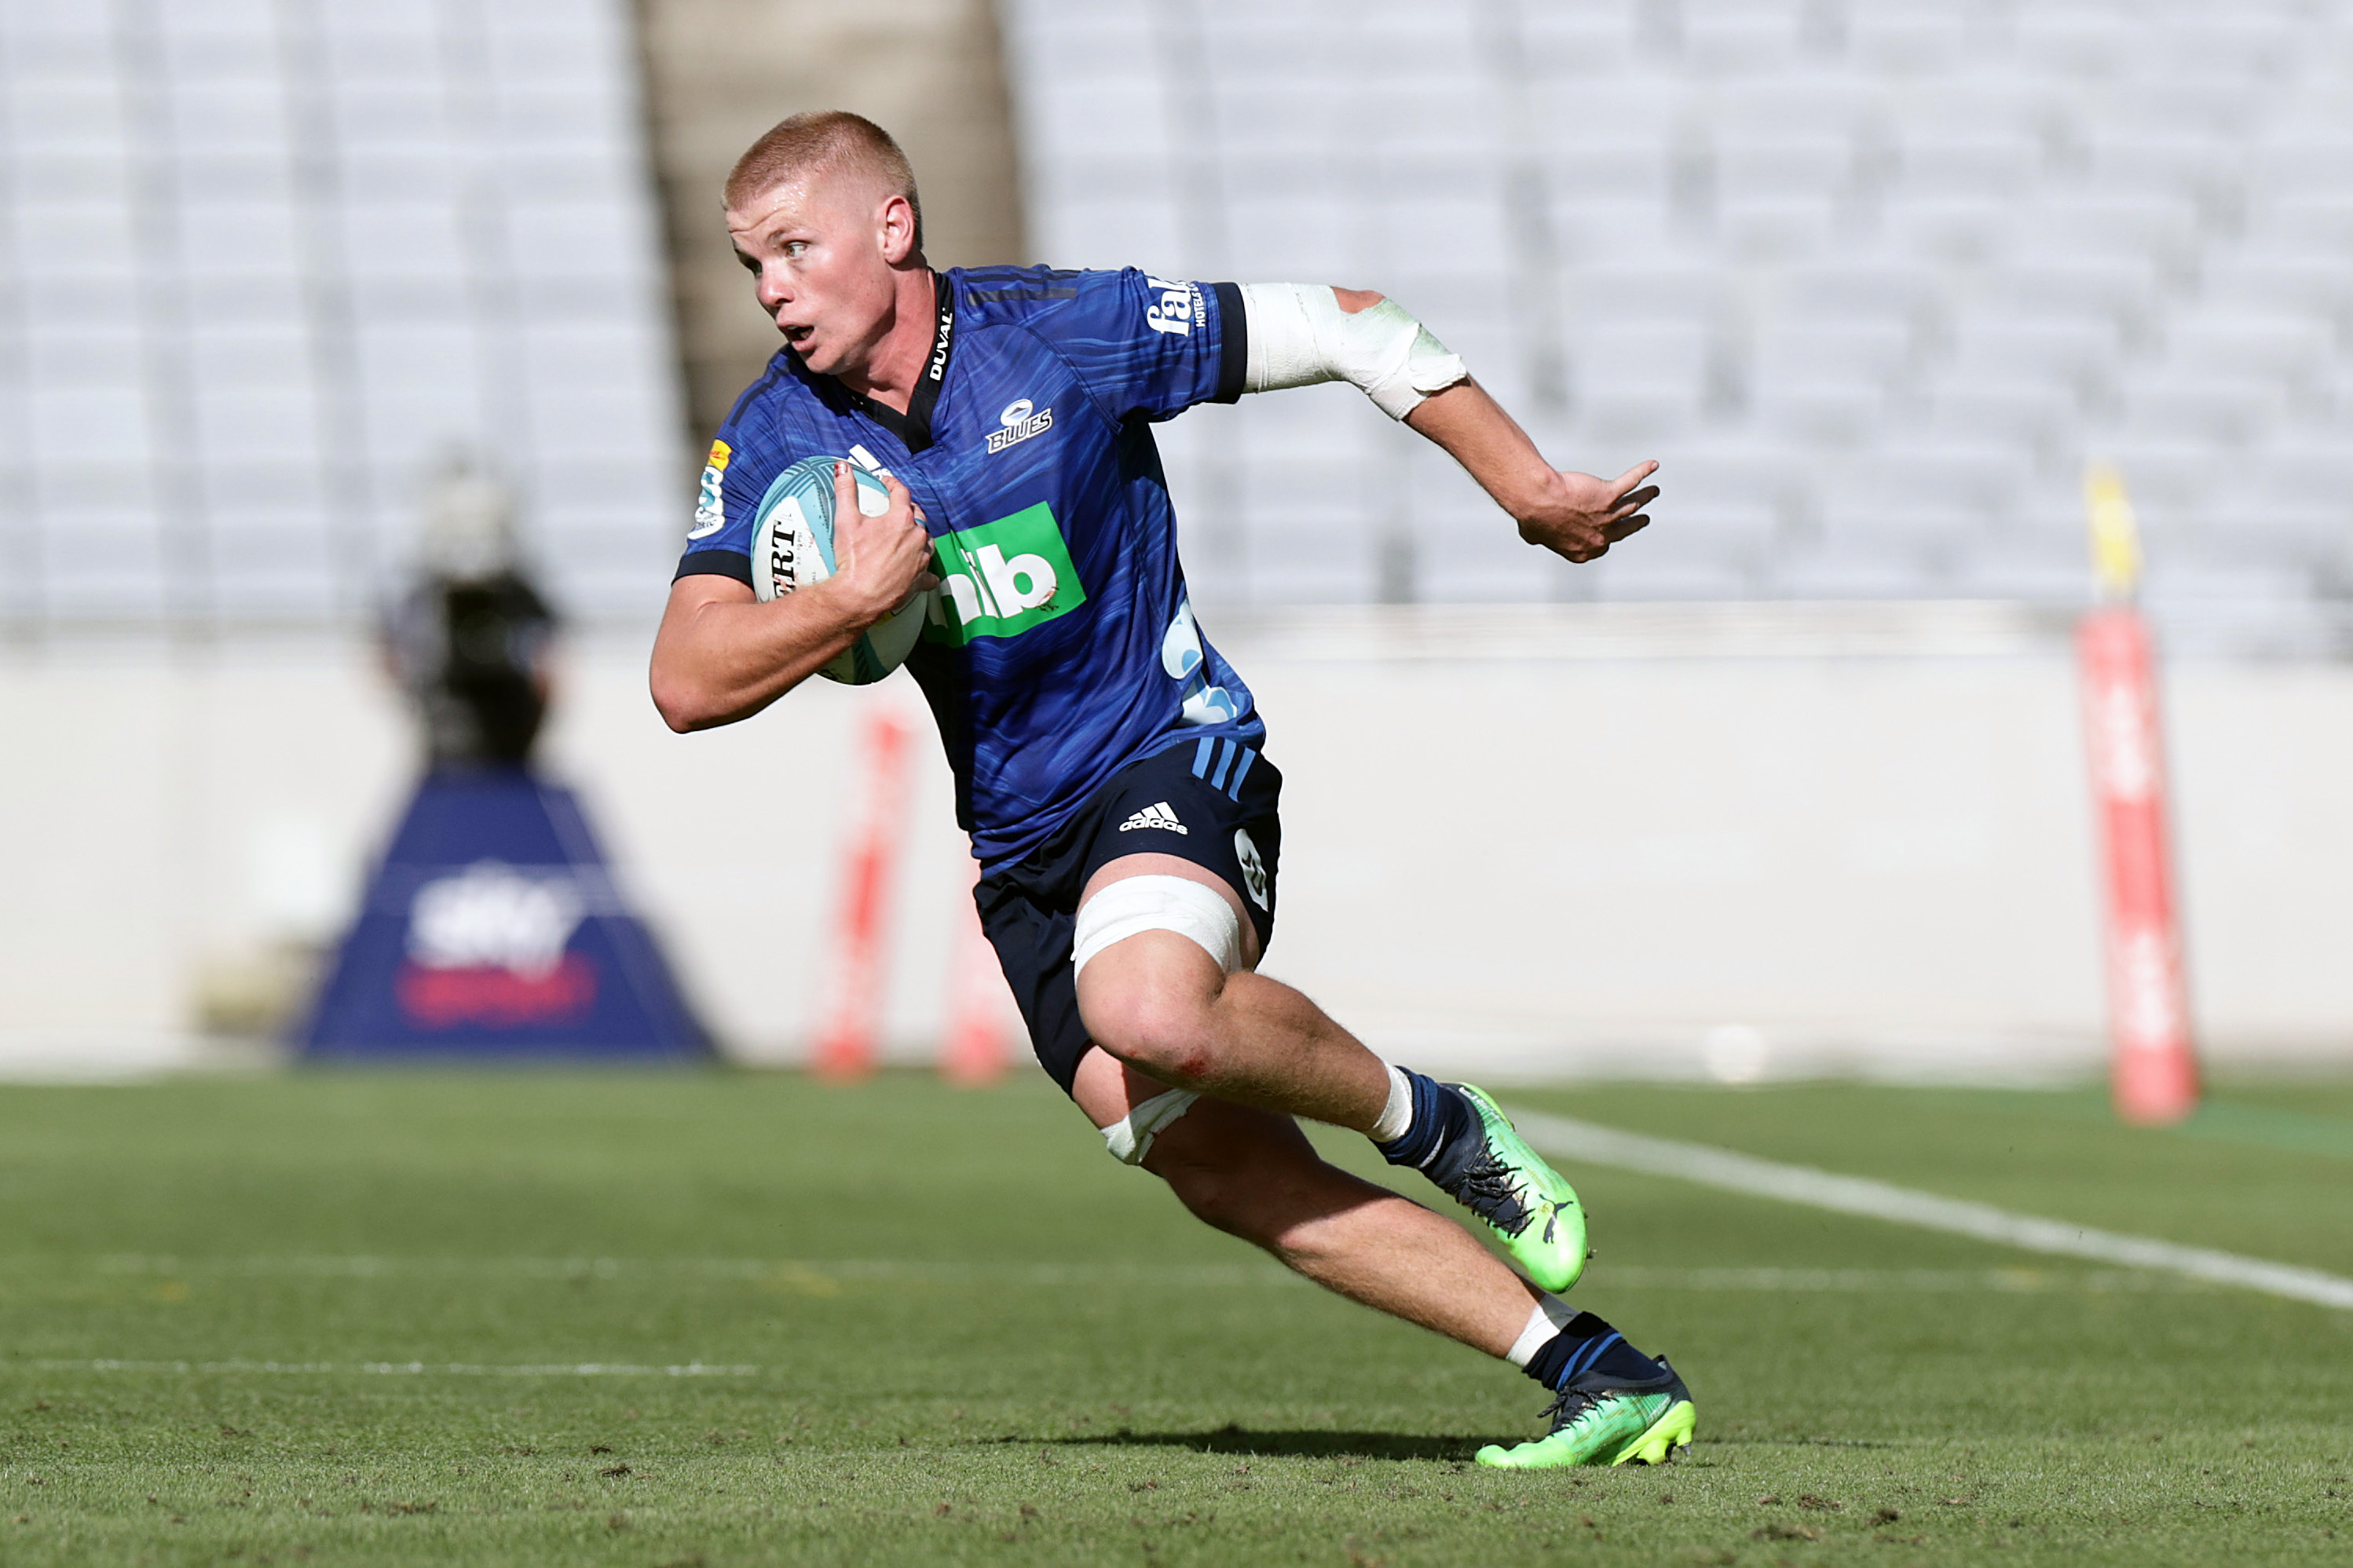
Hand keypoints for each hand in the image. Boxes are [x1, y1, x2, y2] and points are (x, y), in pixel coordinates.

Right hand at [825, 461, 938, 625]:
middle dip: (909, 509)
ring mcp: (920, 559)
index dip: (893, 484)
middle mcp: (916, 537)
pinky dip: (925, 570)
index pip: (901, 493)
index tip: (887, 484)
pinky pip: (928, 573)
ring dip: (920, 536)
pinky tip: (921, 570)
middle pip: (918, 516)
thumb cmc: (854, 560)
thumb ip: (845, 490)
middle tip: (899, 508)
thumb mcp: (846, 520)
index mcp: (901, 519)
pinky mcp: (920, 580)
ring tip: (910, 535)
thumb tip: (842, 468)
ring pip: (927, 541)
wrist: (859, 596)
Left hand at [1516, 461, 1658, 563]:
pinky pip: (1631, 482)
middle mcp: (1600, 536)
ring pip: (1633, 505)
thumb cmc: (1533, 516)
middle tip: (1643, 519)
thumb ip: (1541, 538)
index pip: (1603, 545)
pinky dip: (1643, 472)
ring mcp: (1607, 516)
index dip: (1607, 537)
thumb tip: (1533, 536)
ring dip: (1645, 497)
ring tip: (1653, 492)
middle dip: (1635, 523)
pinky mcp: (1609, 494)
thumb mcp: (1534, 536)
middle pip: (1624, 528)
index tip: (1611, 533)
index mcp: (1584, 550)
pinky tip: (1652, 465)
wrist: (1539, 500)